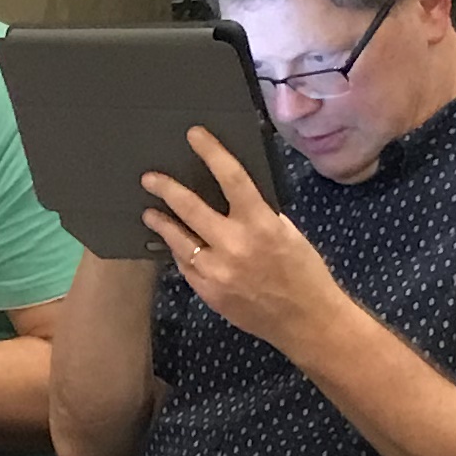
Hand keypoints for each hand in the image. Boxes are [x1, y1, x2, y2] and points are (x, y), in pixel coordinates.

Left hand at [139, 128, 348, 354]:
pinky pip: (186, 265)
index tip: (194, 135)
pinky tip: (174, 244)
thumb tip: (232, 197)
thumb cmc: (304, 272)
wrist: (306, 321)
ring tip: (150, 212)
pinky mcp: (208, 293)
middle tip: (150, 178)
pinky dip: (179, 252)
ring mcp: (217, 271)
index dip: (211, 152)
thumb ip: (259, 215)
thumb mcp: (287, 233)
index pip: (231, 177)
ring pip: (178, 240)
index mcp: (261, 224)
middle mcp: (235, 244)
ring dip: (162, 223)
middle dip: (167, 189)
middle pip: (190, 207)